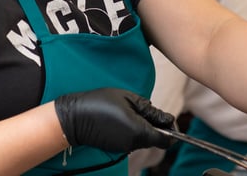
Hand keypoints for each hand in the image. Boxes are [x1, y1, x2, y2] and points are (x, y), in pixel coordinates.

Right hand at [54, 88, 174, 152]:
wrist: (75, 118)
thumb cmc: (100, 103)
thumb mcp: (127, 98)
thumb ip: (150, 109)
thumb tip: (166, 118)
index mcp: (140, 131)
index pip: (167, 140)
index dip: (171, 130)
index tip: (166, 118)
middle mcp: (134, 144)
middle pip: (155, 139)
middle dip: (155, 125)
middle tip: (142, 108)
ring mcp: (125, 147)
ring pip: (143, 139)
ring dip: (142, 126)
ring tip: (127, 111)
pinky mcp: (117, 148)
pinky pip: (132, 140)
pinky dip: (132, 130)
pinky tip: (119, 118)